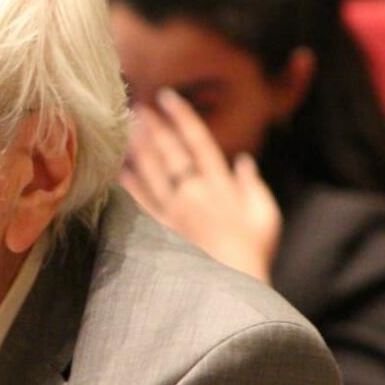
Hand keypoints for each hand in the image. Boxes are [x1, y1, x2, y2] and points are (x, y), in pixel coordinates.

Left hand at [119, 89, 280, 282]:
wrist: (232, 287)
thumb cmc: (254, 253)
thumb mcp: (265, 215)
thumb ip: (252, 185)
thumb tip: (243, 161)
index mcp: (220, 184)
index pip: (198, 141)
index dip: (182, 116)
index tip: (167, 97)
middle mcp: (193, 192)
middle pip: (169, 151)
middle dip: (153, 125)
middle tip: (138, 104)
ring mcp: (173, 211)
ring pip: (151, 171)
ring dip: (138, 146)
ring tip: (126, 126)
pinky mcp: (160, 230)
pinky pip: (140, 202)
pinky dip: (128, 185)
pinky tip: (118, 169)